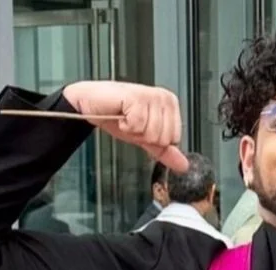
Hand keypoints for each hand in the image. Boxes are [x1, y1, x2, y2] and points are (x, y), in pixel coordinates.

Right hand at [62, 81, 187, 172]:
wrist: (92, 106)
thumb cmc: (116, 115)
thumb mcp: (144, 137)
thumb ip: (165, 151)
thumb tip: (183, 166)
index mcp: (170, 104)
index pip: (174, 139)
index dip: (154, 140)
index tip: (142, 128)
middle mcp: (163, 97)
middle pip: (164, 138)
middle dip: (143, 137)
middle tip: (132, 123)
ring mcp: (151, 96)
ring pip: (152, 134)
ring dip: (134, 131)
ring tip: (126, 118)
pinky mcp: (137, 98)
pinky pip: (138, 126)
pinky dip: (125, 125)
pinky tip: (120, 115)